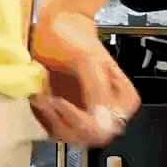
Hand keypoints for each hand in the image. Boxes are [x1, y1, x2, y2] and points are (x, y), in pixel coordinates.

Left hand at [28, 6, 141, 146]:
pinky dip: (45, 117)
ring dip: (52, 118)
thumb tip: (102, 119)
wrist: (58, 29)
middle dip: (64, 121)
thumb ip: (96, 88)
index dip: (84, 122)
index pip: (108, 128)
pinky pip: (57, 130)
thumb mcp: (87, 58)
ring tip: (43, 95)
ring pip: (71, 137)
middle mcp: (109, 112)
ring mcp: (88, 116)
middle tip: (48, 99)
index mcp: (124, 100)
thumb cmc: (75, 39)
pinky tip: (41, 97)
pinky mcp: (68, 117)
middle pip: (89, 137)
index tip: (61, 102)